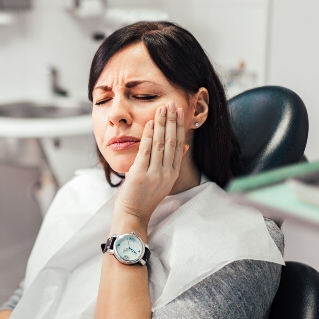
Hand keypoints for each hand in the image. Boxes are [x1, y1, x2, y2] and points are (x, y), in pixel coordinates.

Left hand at [113, 101, 186, 229]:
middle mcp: (167, 173)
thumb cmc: (145, 196)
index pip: (179, 145)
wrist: (133, 213)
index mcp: (173, 173)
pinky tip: (151, 123)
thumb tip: (184, 145)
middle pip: (172, 142)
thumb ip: (172, 162)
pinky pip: (146, 151)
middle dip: (172, 121)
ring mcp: (155, 174)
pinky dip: (149, 135)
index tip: (180, 112)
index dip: (180, 127)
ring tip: (162, 109)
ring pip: (161, 144)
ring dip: (162, 124)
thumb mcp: (164, 180)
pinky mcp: (141, 175)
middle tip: (172, 104)